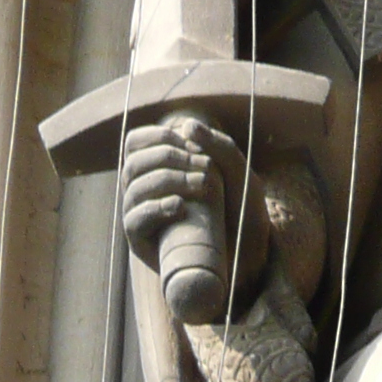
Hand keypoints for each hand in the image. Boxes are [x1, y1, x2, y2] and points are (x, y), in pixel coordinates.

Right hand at [121, 114, 268, 310]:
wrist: (248, 256)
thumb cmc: (241, 212)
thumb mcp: (239, 174)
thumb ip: (219, 146)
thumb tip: (187, 124)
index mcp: (157, 168)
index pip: (136, 142)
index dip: (159, 136)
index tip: (190, 144)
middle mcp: (143, 190)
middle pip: (134, 162)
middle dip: (169, 158)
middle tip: (205, 169)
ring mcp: (140, 216)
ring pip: (134, 189)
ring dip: (169, 180)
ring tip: (202, 186)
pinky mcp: (143, 242)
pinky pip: (133, 220)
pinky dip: (155, 209)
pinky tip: (179, 206)